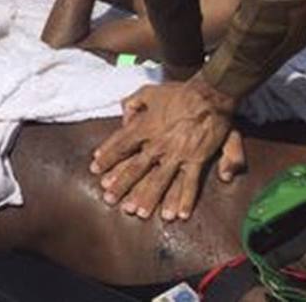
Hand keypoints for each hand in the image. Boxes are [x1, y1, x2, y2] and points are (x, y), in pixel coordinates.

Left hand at [90, 78, 244, 220]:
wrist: (210, 95)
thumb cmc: (179, 92)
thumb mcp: (150, 91)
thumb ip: (133, 103)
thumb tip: (123, 117)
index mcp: (145, 127)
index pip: (121, 144)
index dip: (107, 156)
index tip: (95, 168)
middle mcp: (158, 144)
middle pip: (136, 168)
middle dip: (121, 184)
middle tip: (109, 199)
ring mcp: (178, 154)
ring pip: (160, 181)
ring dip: (149, 198)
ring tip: (139, 213)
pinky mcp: (197, 160)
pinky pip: (190, 183)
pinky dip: (184, 199)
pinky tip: (178, 214)